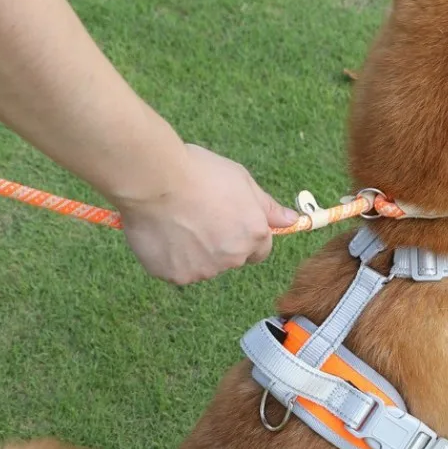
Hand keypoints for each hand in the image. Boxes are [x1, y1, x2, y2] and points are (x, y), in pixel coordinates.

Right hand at [116, 144, 297, 283]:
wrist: (154, 180)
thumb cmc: (199, 173)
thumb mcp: (242, 181)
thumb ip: (267, 207)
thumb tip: (292, 220)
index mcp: (254, 235)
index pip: (259, 251)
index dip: (244, 236)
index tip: (227, 222)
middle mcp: (233, 258)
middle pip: (231, 258)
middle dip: (219, 243)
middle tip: (197, 216)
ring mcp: (204, 270)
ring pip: (203, 265)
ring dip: (194, 251)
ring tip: (176, 220)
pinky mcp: (175, 275)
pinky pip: (176, 269)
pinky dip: (170, 256)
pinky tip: (162, 232)